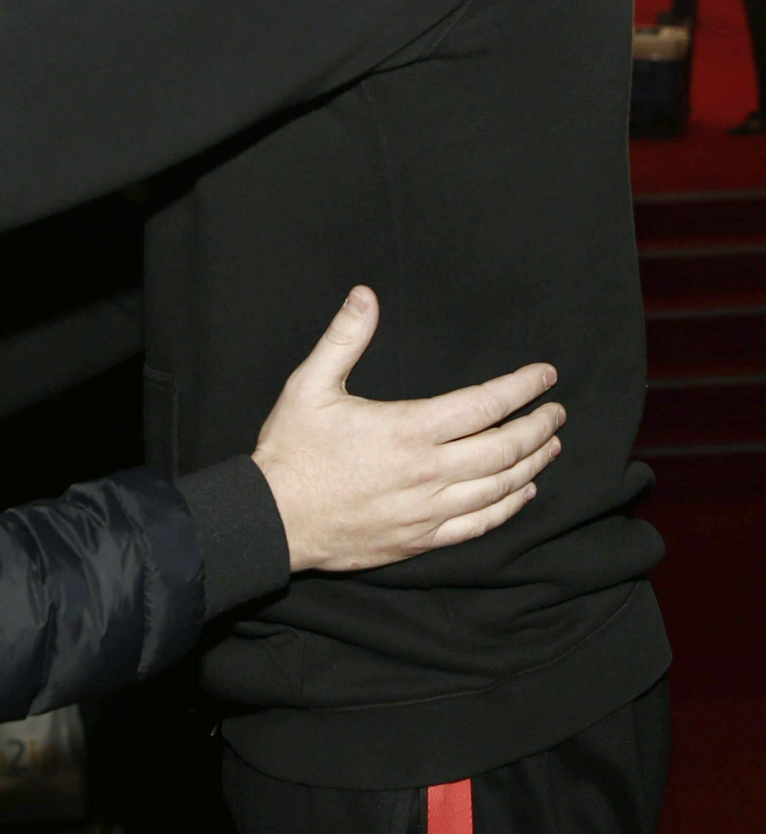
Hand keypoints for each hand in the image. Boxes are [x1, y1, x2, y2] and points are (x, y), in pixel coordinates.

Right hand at [252, 287, 562, 572]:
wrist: (275, 519)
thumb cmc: (292, 449)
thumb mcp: (309, 384)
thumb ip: (343, 338)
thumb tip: (365, 295)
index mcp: (408, 430)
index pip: (484, 405)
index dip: (521, 388)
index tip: (545, 376)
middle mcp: (428, 472)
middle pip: (504, 449)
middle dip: (538, 427)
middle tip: (558, 412)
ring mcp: (428, 510)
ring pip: (500, 488)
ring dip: (532, 464)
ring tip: (551, 445)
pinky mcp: (421, 538)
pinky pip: (480, 524)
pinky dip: (509, 507)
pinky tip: (522, 492)